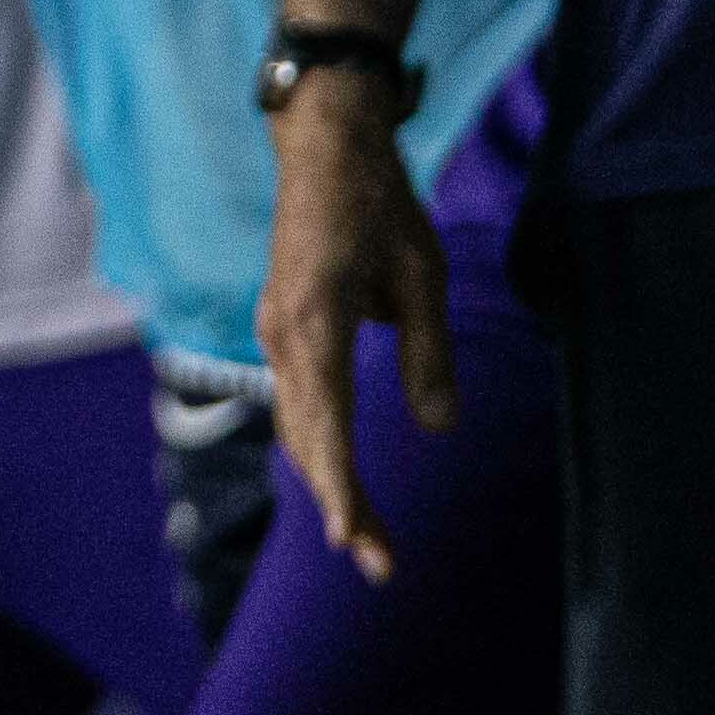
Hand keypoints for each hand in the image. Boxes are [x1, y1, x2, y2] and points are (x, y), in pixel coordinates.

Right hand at [255, 62, 449, 585]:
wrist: (324, 147)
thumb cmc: (380, 205)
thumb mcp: (424, 274)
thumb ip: (429, 353)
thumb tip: (438, 430)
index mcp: (316, 321)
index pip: (328, 425)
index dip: (342, 489)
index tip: (352, 543)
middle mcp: (283, 334)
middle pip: (308, 439)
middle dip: (344, 505)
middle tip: (383, 567)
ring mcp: (276, 331)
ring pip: (298, 425)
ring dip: (330, 482)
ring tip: (371, 537)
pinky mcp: (282, 327)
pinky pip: (298, 401)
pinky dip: (319, 448)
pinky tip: (342, 477)